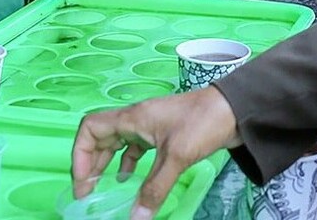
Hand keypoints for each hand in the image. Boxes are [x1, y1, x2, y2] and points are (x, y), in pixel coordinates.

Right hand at [72, 87, 241, 218]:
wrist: (236, 109)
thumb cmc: (203, 122)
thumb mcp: (176, 156)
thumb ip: (154, 188)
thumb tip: (135, 218)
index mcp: (133, 118)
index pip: (90, 128)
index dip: (80, 155)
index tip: (83, 182)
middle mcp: (137, 119)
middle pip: (101, 137)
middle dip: (90, 163)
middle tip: (88, 192)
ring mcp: (152, 126)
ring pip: (118, 143)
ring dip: (107, 164)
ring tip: (102, 188)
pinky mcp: (166, 135)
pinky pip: (137, 148)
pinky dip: (129, 163)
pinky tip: (130, 180)